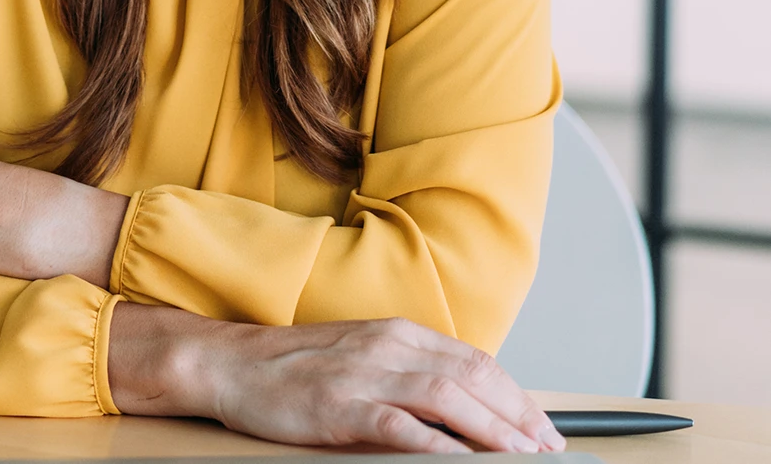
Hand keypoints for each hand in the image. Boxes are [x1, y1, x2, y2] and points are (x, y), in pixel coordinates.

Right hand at [108, 304, 565, 453]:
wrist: (234, 363)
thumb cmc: (297, 366)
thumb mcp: (362, 355)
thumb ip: (407, 370)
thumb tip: (461, 401)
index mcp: (396, 332)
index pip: (474, 362)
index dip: (516, 396)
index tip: (543, 428)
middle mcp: (388, 346)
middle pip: (472, 378)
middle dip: (519, 418)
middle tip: (549, 451)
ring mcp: (365, 375)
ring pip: (448, 398)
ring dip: (493, 431)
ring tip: (523, 458)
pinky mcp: (342, 406)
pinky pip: (401, 427)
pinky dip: (438, 446)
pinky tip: (463, 463)